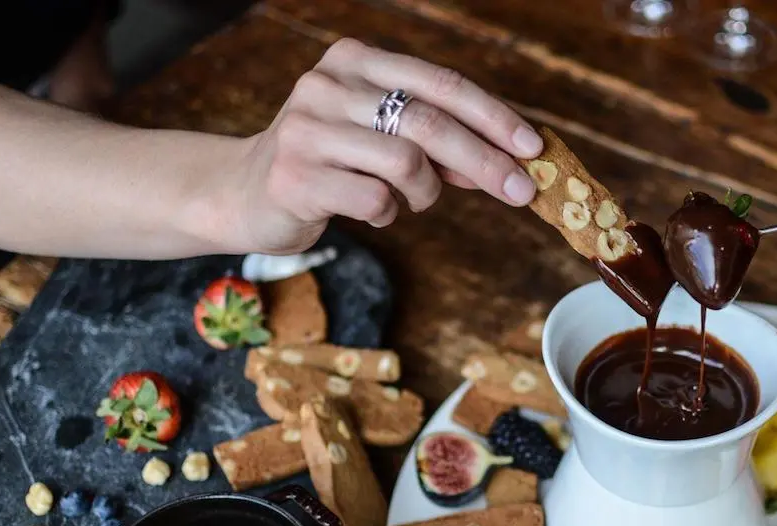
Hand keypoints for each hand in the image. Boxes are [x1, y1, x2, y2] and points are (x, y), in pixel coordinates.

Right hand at [225, 38, 543, 253]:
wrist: (244, 192)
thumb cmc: (329, 164)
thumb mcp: (380, 138)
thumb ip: (435, 142)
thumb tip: (507, 161)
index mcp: (355, 61)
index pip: (440, 83)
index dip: (492, 115)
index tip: (532, 146)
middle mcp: (327, 84)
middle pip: (429, 122)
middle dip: (484, 161)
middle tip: (520, 191)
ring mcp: (307, 129)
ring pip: (405, 162)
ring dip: (426, 192)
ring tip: (413, 199)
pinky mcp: (295, 176)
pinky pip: (375, 200)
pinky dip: (389, 213)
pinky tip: (372, 210)